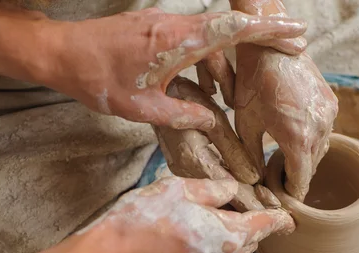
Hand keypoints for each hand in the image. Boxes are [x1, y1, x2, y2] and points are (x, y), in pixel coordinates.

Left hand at [45, 8, 306, 130]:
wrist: (62, 53)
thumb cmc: (98, 80)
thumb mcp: (142, 108)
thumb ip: (181, 116)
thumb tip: (210, 123)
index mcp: (177, 42)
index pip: (232, 29)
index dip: (268, 30)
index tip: (296, 32)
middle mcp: (175, 25)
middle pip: (230, 27)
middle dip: (263, 38)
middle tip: (291, 50)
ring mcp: (164, 24)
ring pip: (209, 39)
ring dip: (226, 64)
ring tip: (233, 97)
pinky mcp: (155, 29)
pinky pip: (191, 40)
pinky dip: (206, 61)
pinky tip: (205, 86)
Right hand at [84, 177, 293, 252]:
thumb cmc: (143, 220)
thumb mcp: (180, 189)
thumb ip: (213, 189)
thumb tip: (232, 189)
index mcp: (227, 236)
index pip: (265, 226)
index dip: (281, 220)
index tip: (291, 218)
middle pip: (250, 241)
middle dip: (256, 224)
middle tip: (253, 203)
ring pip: (232, 251)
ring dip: (235, 234)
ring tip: (225, 211)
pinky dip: (217, 243)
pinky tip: (200, 226)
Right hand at [154, 76, 280, 211]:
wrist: (155, 93)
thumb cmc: (186, 98)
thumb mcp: (214, 121)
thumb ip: (233, 151)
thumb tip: (254, 178)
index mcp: (193, 159)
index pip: (230, 189)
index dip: (254, 201)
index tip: (275, 210)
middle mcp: (184, 171)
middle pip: (222, 198)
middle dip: (250, 205)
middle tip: (276, 211)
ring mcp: (181, 171)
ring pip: (215, 193)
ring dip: (240, 198)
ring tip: (266, 204)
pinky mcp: (181, 167)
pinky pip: (207, 184)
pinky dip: (227, 189)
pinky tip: (245, 190)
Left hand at [234, 47, 337, 201]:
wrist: (270, 45)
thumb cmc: (251, 83)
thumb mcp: (245, 124)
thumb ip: (252, 156)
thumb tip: (255, 180)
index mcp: (298, 138)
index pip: (301, 180)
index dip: (292, 194)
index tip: (284, 201)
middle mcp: (320, 128)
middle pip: (312, 167)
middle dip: (297, 177)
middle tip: (281, 183)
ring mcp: (329, 114)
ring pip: (320, 149)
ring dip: (306, 158)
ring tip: (287, 160)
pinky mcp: (331, 102)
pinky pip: (325, 130)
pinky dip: (313, 138)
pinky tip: (297, 137)